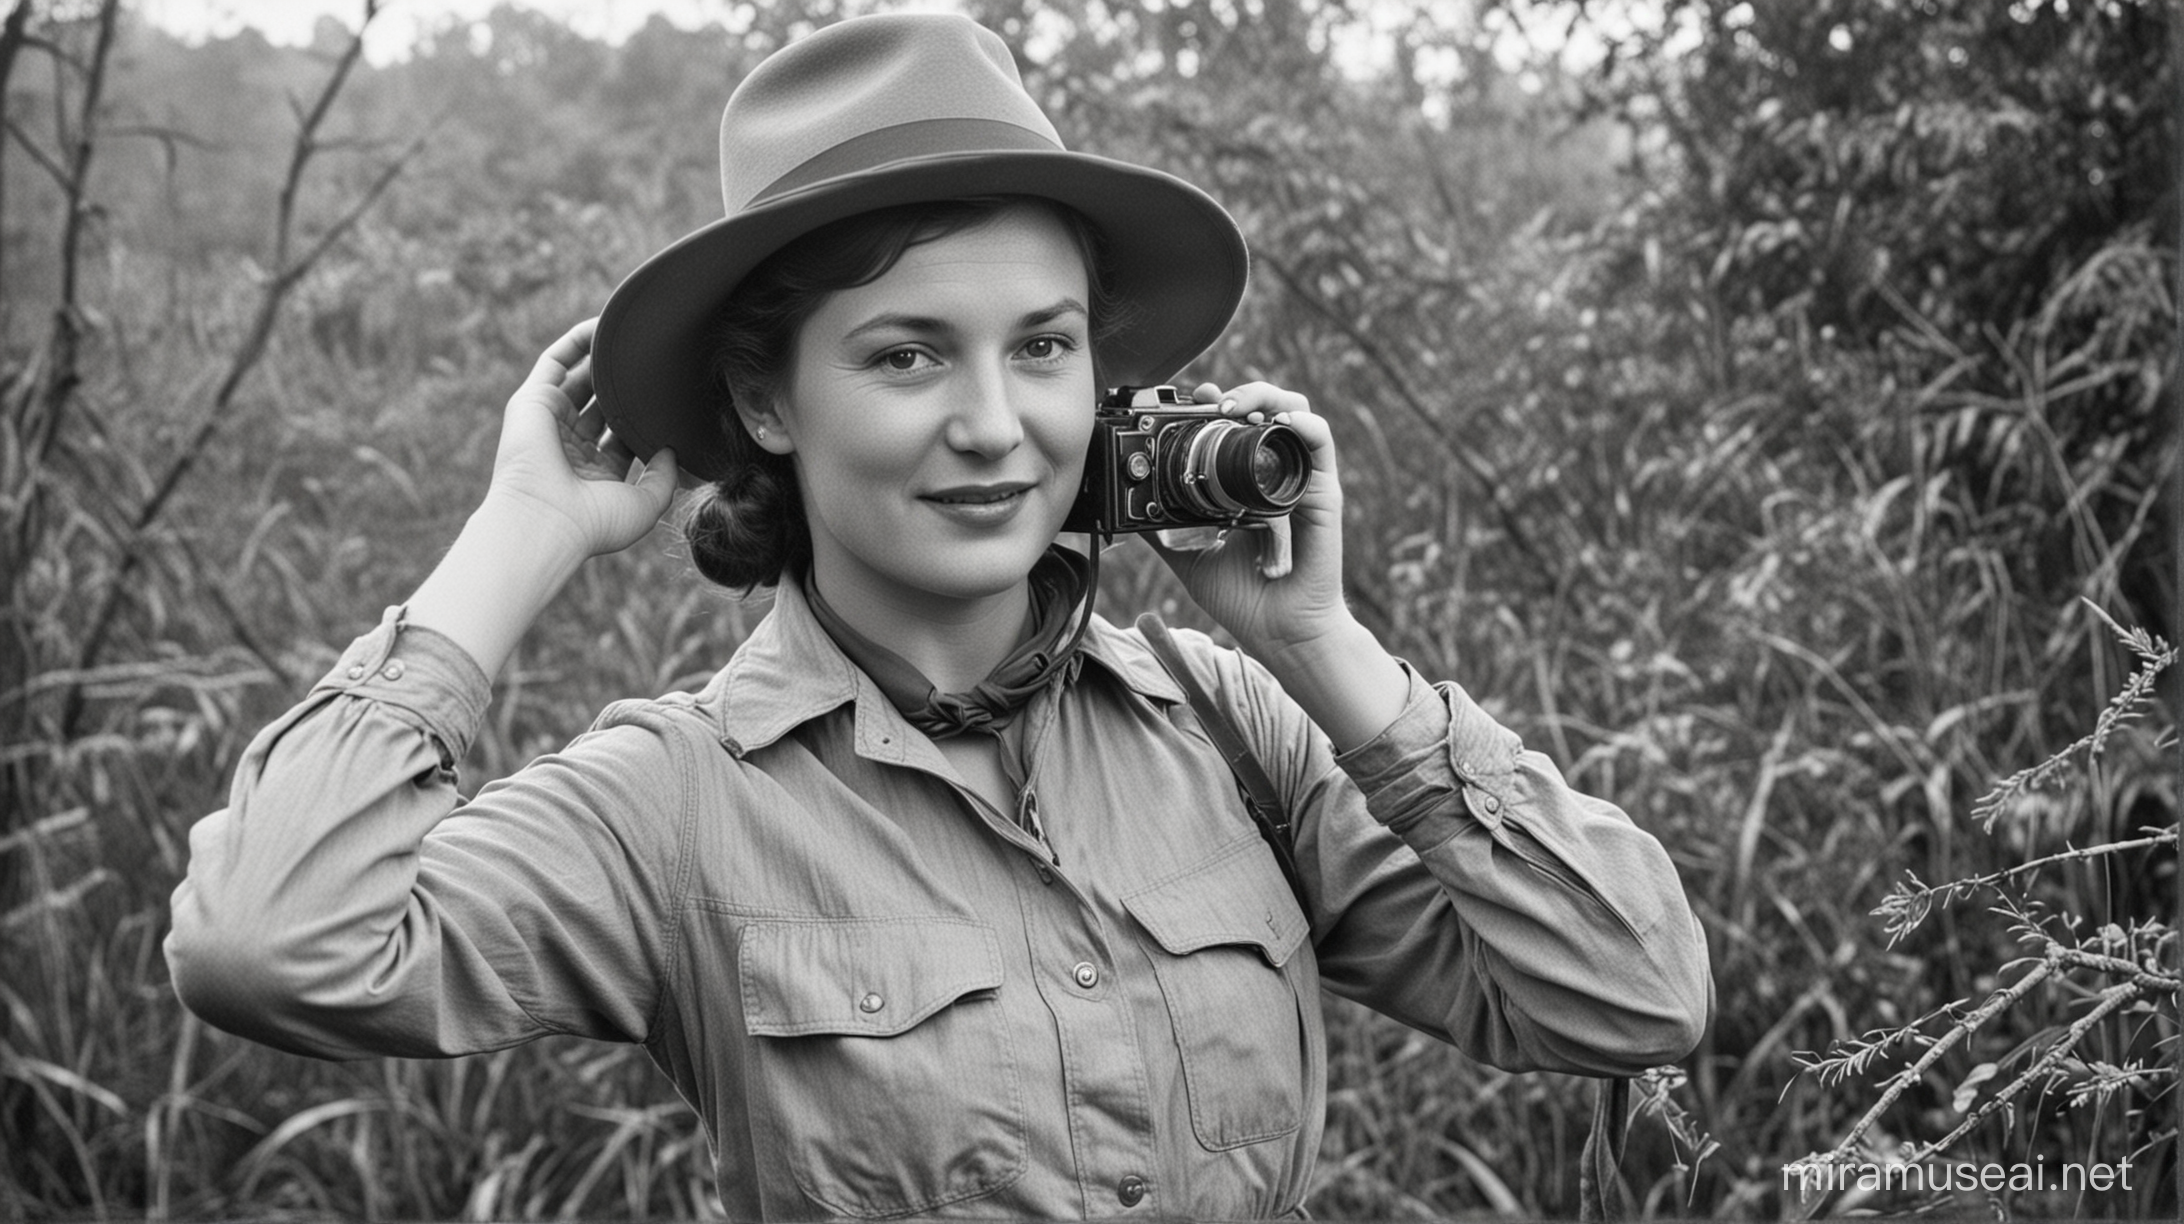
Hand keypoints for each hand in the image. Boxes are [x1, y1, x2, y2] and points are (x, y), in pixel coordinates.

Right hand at [481, 317, 678, 558]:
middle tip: (658, 361)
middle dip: (626, 384)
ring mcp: (550, 421)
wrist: (545, 522)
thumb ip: (663, 478)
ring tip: (636, 337)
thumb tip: (671, 450)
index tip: (671, 398)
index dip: (644, 416)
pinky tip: (604, 326)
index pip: (624, 434)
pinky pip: (555, 360)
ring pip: (580, 377)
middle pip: (603, 402)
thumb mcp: (644, 505)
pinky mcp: (533, 400)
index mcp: (595, 472)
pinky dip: (577, 341)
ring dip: (605, 357)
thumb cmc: (594, 523)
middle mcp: (571, 445)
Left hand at [1144, 381, 1355, 659]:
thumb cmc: (1246, 600)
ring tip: (1238, 408)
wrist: (1279, 633)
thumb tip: (1128, 514)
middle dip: (1243, 392)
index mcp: (1251, 485)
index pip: (1242, 426)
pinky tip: (1279, 421)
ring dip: (1268, 397)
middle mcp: (1278, 476)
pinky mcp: (1322, 494)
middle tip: (1213, 403)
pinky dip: (1302, 423)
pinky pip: (1320, 444)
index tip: (1193, 399)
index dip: (1221, 404)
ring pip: (1298, 413)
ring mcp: (1302, 482)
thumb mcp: (1190, 560)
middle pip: (1271, 408)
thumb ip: (1165, 533)